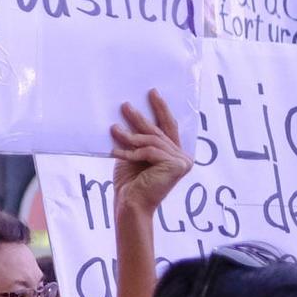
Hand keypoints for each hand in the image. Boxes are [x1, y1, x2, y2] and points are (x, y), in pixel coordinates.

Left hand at [111, 88, 190, 214]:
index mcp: (174, 153)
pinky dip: (131, 152)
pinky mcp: (176, 166)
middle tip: (125, 105)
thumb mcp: (133, 154)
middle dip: (141, 117)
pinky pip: (149, 152)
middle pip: (159, 131)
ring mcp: (182, 161)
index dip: (160, 109)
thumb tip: (130, 114)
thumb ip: (138, 139)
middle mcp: (182, 157)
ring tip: (113, 129)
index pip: (167, 127)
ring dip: (130, 135)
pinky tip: (115, 152)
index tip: (152, 92)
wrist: (130, 204)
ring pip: (152, 140)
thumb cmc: (130, 182)